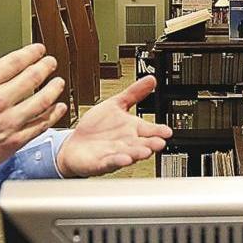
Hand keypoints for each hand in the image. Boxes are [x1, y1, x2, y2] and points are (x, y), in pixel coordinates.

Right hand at [0, 33, 67, 184]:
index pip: (14, 62)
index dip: (31, 53)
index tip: (38, 50)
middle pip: (32, 78)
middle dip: (45, 67)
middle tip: (51, 62)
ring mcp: (7, 123)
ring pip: (41, 102)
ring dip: (53, 89)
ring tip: (59, 83)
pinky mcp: (12, 142)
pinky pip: (39, 126)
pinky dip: (51, 116)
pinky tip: (57, 110)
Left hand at [55, 76, 172, 176]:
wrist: (75, 143)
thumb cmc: (97, 127)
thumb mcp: (115, 104)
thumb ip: (134, 93)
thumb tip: (151, 79)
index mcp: (132, 129)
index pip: (149, 130)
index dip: (159, 131)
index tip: (167, 131)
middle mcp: (127, 143)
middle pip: (142, 144)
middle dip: (151, 144)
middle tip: (159, 142)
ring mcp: (115, 153)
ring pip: (129, 154)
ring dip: (137, 154)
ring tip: (145, 151)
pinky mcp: (101, 163)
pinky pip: (110, 162)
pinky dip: (117, 161)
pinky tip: (124, 159)